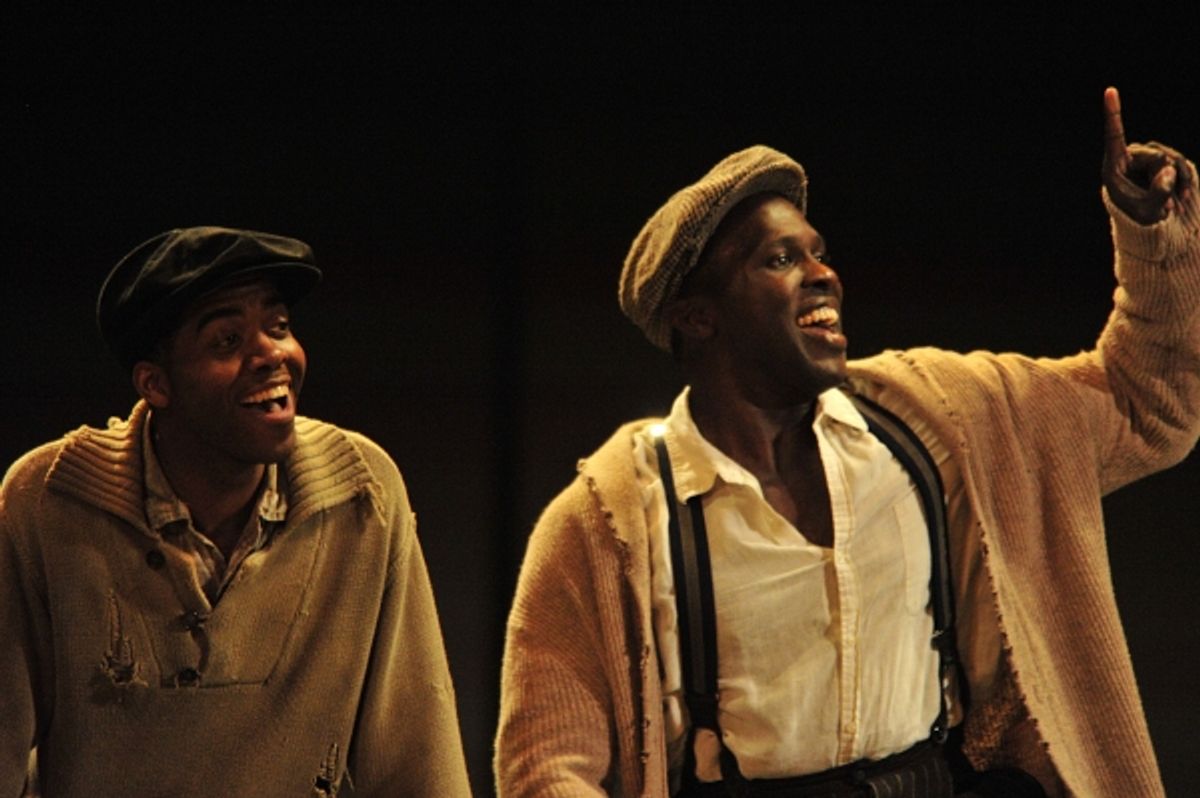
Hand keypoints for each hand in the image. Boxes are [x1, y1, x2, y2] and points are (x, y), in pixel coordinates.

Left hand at [1102, 86, 1192, 223]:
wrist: (1153, 224)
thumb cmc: (1141, 219)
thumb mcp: (1148, 212)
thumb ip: (1158, 192)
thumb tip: (1168, 169)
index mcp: (1114, 168)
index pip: (1114, 137)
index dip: (1113, 114)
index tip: (1109, 90)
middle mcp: (1129, 158)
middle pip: (1154, 156)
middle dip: (1163, 177)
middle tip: (1161, 201)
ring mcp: (1147, 157)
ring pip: (1169, 158)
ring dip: (1175, 179)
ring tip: (1170, 202)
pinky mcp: (1164, 159)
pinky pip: (1180, 161)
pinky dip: (1185, 178)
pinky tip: (1182, 195)